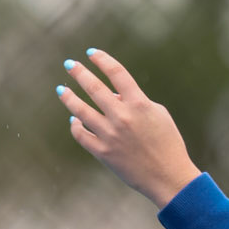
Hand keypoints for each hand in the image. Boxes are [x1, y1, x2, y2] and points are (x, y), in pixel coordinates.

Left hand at [57, 49, 200, 208]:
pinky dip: (75, 126)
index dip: (102, 60)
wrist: (168, 176)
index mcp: (140, 104)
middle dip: (79, 73)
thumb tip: (113, 95)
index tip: (92, 52)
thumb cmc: (168, 142)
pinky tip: (74, 120)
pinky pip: (81, 135)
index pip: (117, 73)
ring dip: (69, 97)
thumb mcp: (158, 114)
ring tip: (61, 89)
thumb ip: (136, 101)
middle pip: (94, 88)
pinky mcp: (103, 152)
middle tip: (69, 64)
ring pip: (81, 111)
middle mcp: (122, 117)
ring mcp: (110, 135)